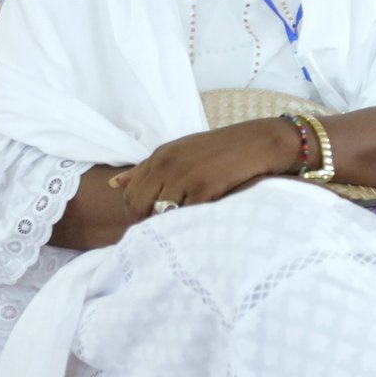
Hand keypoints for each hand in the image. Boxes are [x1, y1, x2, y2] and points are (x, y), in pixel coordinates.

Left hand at [110, 119, 300, 221]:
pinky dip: (189, 223)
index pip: (129, 193)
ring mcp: (184, 176)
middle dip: (146, 222)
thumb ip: (148, 167)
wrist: (260, 143)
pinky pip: (184, 216)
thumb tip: (115, 184)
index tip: (149, 222)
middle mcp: (167, 164)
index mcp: (160, 156)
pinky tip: (199, 224)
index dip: (135, 212)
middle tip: (162, 233)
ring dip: (167, 225)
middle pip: (138, 205)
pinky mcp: (203, 188)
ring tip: (181, 231)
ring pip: (159, 214)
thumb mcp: (181, 151)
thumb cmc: (223, 149)